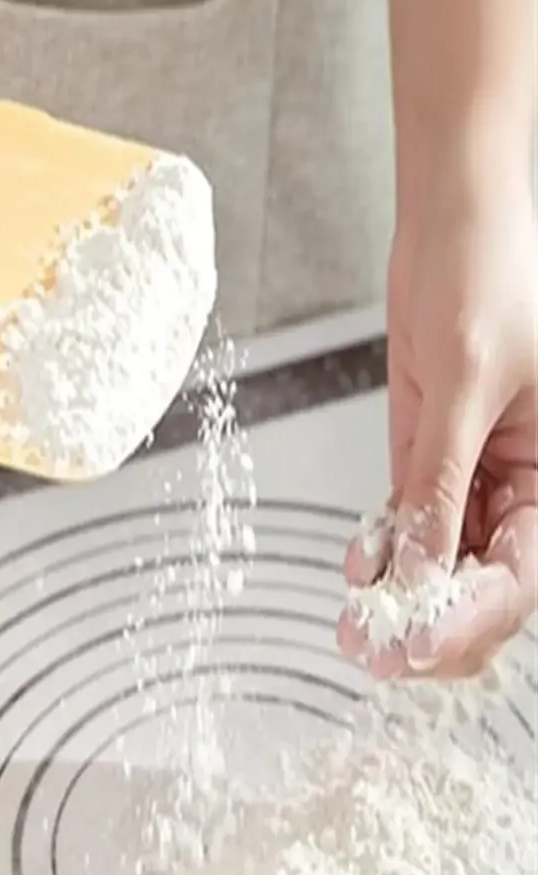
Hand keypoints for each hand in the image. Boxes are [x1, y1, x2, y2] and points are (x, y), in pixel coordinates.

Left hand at [339, 173, 537, 677]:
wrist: (452, 220)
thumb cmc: (488, 276)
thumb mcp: (469, 382)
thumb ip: (444, 478)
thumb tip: (425, 568)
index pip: (520, 575)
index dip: (473, 620)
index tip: (418, 645)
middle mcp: (521, 482)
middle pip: (485, 583)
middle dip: (434, 625)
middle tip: (375, 654)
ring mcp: (473, 466)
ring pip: (445, 557)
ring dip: (401, 594)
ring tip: (353, 627)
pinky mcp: (431, 444)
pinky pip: (412, 512)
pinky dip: (385, 545)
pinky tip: (356, 570)